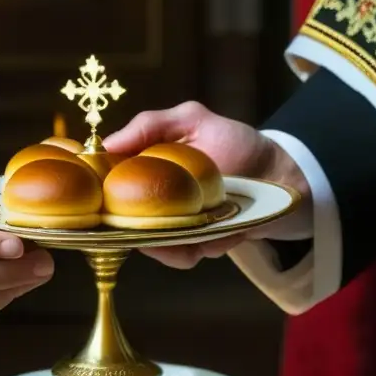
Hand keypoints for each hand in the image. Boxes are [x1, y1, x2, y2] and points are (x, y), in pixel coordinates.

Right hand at [103, 101, 309, 268]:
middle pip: (122, 228)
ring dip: (173, 239)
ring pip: (154, 247)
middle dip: (131, 228)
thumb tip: (105, 143)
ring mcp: (174, 229)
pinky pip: (185, 255)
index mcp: (142, 173)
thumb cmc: (234, 143)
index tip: (96, 198)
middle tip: (147, 220)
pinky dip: (202, 245)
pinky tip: (222, 231)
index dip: (95, 197)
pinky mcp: (197, 248)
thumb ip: (149, 124)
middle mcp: (152, 205)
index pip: (105, 190)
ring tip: (202, 223)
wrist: (280, 176)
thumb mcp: (191, 119)